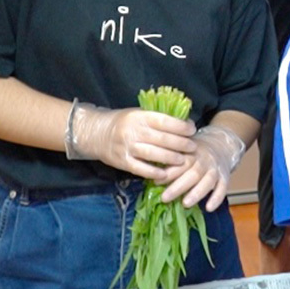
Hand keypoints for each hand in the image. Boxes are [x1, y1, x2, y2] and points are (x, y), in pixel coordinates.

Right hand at [65, 100, 195, 179]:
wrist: (96, 133)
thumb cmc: (124, 123)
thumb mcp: (139, 114)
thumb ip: (157, 119)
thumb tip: (184, 123)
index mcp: (139, 116)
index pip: (164, 121)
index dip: (180, 126)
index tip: (192, 130)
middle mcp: (133, 131)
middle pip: (162, 139)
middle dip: (180, 143)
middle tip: (193, 147)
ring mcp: (127, 147)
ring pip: (153, 154)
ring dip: (170, 158)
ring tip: (183, 160)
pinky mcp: (122, 162)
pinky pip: (140, 168)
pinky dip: (153, 172)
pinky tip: (165, 174)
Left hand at [159, 125, 246, 210]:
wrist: (221, 143)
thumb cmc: (194, 152)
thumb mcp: (183, 150)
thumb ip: (170, 160)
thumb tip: (150, 172)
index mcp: (191, 152)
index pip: (181, 162)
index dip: (169, 173)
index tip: (156, 182)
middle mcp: (204, 160)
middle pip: (193, 173)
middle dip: (178, 187)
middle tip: (164, 198)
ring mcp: (215, 169)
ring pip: (208, 181)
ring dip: (197, 193)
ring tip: (185, 204)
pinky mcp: (225, 177)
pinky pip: (223, 188)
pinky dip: (217, 198)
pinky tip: (209, 208)